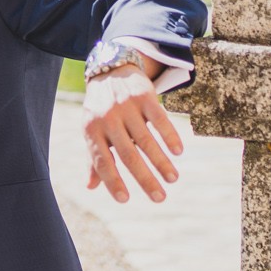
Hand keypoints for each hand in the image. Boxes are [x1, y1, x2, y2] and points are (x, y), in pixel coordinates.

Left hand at [83, 62, 183, 202]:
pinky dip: (170, 136)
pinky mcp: (144, 96)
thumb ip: (93, 158)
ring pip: (146, 140)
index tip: (124, 199)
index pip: (102, 161)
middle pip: (128, 155)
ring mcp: (126, 107)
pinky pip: (160, 120)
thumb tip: (91, 186)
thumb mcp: (92, 130)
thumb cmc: (100, 110)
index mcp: (92, 131)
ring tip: (173, 179)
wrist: (110, 70)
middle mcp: (107, 119)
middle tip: (159, 198)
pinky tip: (178, 151)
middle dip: (144, 179)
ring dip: (161, 162)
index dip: (112, 181)